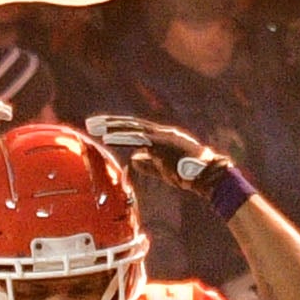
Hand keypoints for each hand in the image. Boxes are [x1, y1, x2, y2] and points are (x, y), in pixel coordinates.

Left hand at [83, 113, 248, 212]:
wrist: (208, 176)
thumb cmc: (189, 174)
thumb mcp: (163, 169)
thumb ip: (147, 163)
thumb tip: (132, 159)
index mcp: (162, 136)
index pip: (135, 129)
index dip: (117, 127)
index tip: (101, 127)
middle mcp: (161, 132)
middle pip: (130, 124)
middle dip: (109, 123)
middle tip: (90, 122)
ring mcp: (162, 136)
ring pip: (132, 129)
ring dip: (111, 128)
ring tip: (94, 127)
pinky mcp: (162, 144)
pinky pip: (138, 139)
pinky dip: (122, 137)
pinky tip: (107, 138)